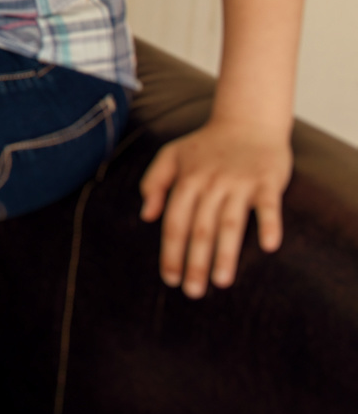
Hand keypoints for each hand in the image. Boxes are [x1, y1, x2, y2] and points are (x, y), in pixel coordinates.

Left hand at [138, 116, 293, 295]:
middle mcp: (211, 183)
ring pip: (230, 222)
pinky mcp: (267, 180)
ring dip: (225, 253)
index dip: (171, 251)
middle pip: (200, 228)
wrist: (248, 121)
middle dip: (194, 261)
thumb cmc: (206, 145)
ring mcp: (239, 182)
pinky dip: (268, 223)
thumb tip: (146, 216)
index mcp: (187, 180)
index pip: (174, 222)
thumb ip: (154, 182)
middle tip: (192, 292)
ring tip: (221, 281)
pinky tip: (268, 246)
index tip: (170, 279)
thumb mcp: (171, 155)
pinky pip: (268, 205)